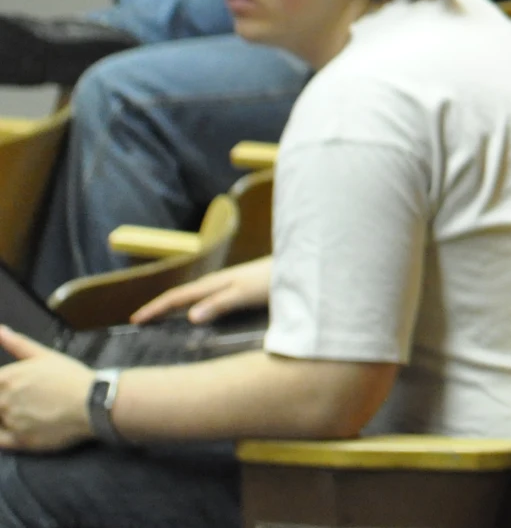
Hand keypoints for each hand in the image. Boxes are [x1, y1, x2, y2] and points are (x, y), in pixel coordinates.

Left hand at [0, 327, 94, 451]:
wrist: (93, 402)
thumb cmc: (69, 375)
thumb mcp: (44, 355)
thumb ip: (17, 344)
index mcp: (5, 379)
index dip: (3, 385)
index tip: (12, 388)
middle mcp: (2, 401)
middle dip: (4, 399)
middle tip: (31, 397)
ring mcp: (9, 423)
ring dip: (5, 415)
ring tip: (32, 410)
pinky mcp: (19, 442)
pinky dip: (2, 434)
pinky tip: (17, 427)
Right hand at [131, 258, 269, 325]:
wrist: (298, 266)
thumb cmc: (272, 279)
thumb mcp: (244, 293)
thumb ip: (219, 303)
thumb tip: (189, 317)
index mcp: (213, 283)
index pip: (177, 296)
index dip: (156, 308)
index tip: (135, 320)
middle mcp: (217, 282)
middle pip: (181, 296)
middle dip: (160, 307)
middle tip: (141, 322)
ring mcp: (227, 284)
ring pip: (194, 297)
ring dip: (176, 307)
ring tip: (161, 321)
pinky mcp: (238, 288)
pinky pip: (207, 299)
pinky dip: (193, 307)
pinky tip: (197, 315)